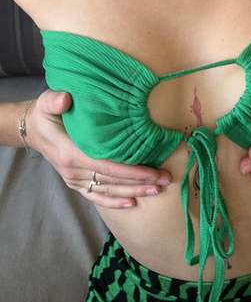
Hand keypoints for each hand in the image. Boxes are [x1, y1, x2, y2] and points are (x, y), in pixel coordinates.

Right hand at [26, 90, 171, 207]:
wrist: (32, 130)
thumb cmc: (45, 114)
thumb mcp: (46, 102)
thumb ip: (55, 100)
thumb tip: (65, 99)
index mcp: (70, 153)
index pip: (106, 166)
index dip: (131, 172)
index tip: (153, 173)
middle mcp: (73, 171)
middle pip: (112, 181)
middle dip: (140, 182)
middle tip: (166, 180)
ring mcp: (74, 179)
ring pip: (108, 191)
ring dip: (133, 192)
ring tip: (157, 190)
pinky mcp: (76, 182)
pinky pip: (96, 196)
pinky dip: (114, 202)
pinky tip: (132, 203)